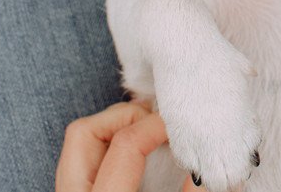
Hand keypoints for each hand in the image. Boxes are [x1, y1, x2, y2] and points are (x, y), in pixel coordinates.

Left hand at [56, 102, 198, 191]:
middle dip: (122, 117)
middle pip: (83, 131)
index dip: (156, 127)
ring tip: (145, 137)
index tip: (178, 128)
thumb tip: (203, 164)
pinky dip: (105, 149)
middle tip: (153, 125)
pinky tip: (131, 158)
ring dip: (113, 131)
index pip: (125, 144)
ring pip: (78, 143)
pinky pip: (81, 161)